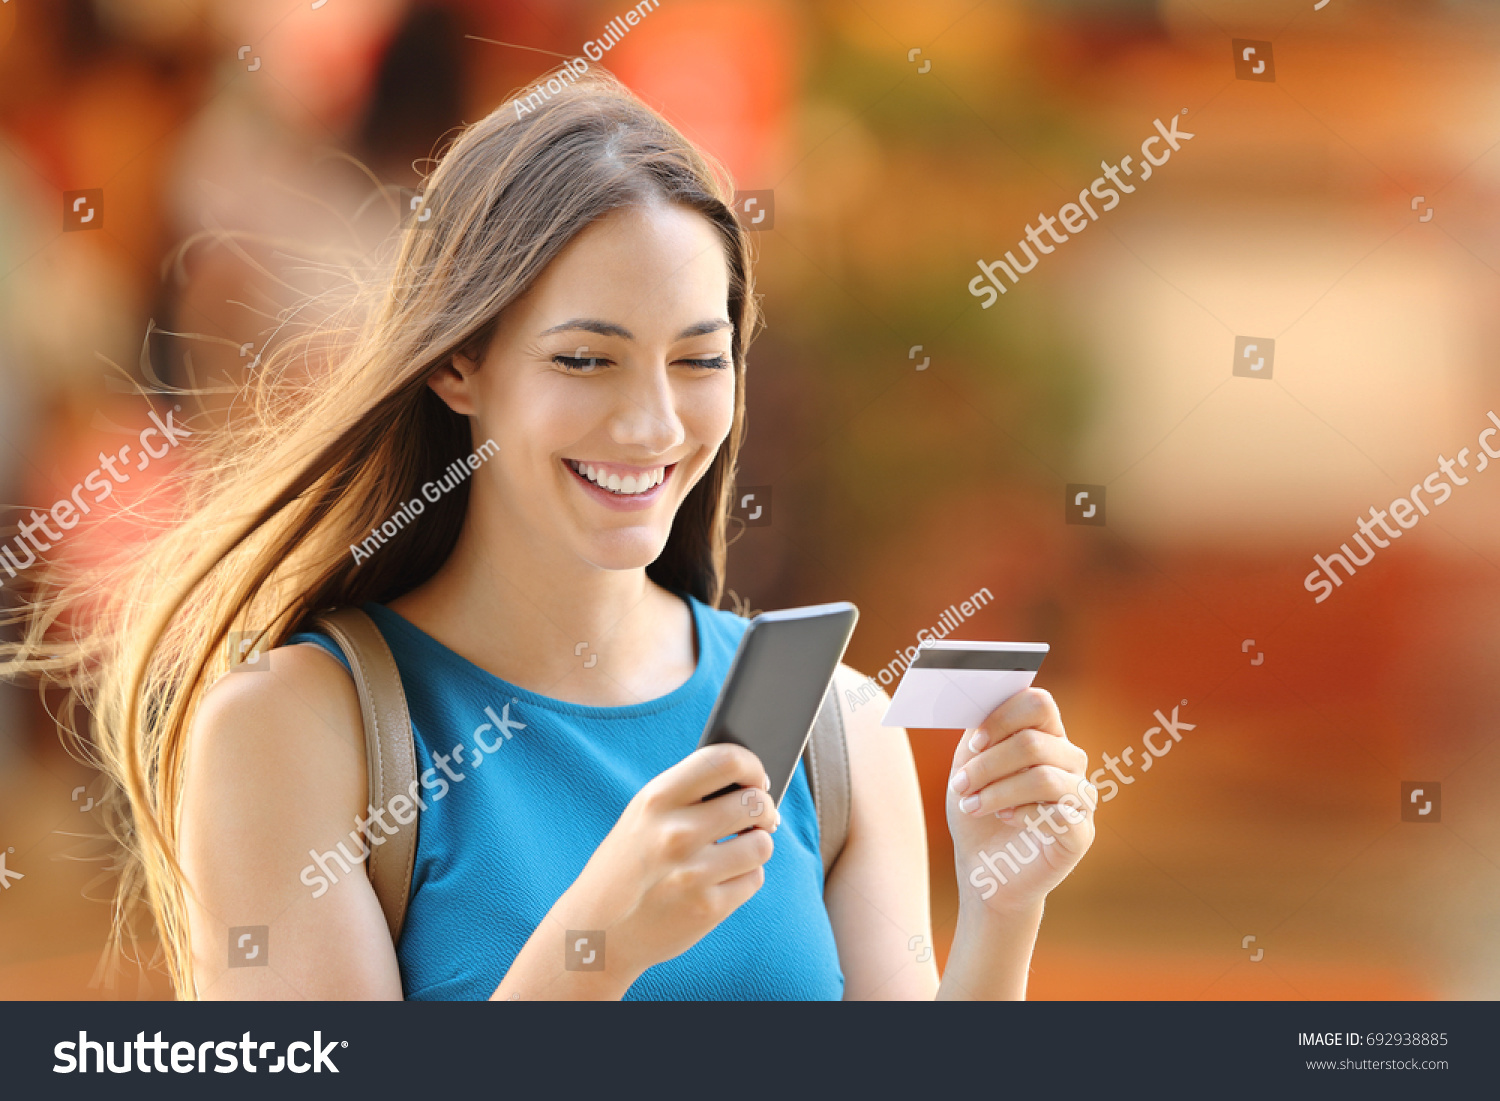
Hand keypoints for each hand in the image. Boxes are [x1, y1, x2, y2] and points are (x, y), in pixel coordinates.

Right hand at [554, 743, 777, 984]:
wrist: (597, 930)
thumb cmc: (630, 863)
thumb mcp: (644, 816)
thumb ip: (690, 793)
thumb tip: (752, 782)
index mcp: (657, 800)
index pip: (725, 760)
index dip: (752, 766)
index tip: (757, 778)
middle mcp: (675, 834)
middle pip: (755, 803)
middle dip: (764, 810)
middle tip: (758, 818)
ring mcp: (693, 874)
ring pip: (762, 844)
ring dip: (756, 846)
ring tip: (737, 849)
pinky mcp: (708, 909)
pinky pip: (754, 878)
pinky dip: (745, 877)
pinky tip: (722, 879)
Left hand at [945, 688, 1095, 917]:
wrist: (984, 869)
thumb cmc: (978, 812)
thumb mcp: (968, 767)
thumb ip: (978, 734)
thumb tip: (977, 702)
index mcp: (1046, 736)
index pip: (1039, 703)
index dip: (1003, 718)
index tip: (974, 743)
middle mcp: (1070, 762)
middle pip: (1034, 742)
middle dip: (988, 765)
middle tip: (960, 785)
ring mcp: (1081, 797)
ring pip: (1043, 777)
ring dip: (998, 792)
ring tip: (972, 806)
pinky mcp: (1082, 833)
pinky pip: (1059, 813)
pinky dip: (1024, 814)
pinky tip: (1006, 820)